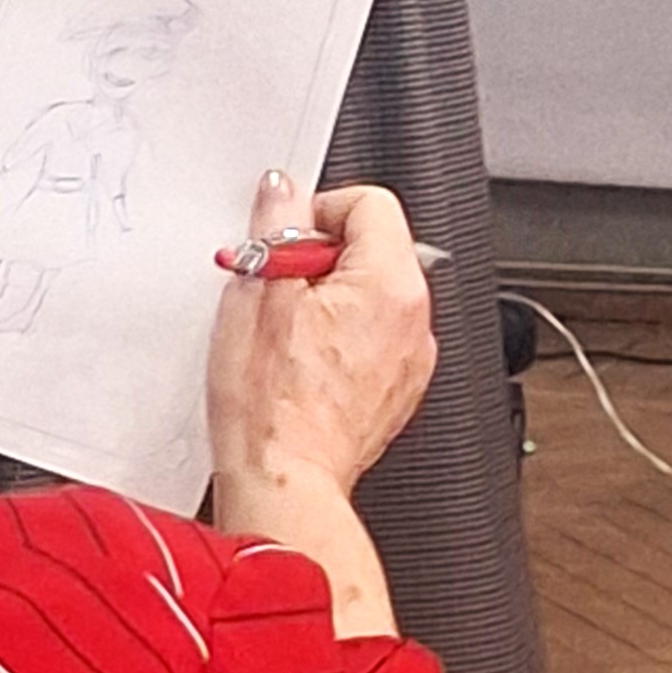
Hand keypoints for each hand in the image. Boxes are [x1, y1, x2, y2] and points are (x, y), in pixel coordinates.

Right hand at [206, 170, 431, 640]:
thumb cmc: (273, 408)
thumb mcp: (257, 294)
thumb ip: (277, 226)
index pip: (371, 202)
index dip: (320, 211)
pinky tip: (301, 361)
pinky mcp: (397, 390)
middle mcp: (415, 319)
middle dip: (321, 256)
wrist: (286, 481)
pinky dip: (340, 336)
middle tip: (277, 287)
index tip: (288, 238)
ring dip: (329, 296)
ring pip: (371, 292)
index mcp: (392, 285)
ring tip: (286, 331)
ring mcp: (411, 359)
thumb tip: (284, 191)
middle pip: (373, 246)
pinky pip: (372, 336)